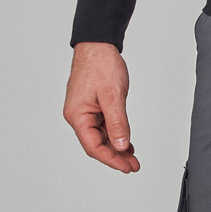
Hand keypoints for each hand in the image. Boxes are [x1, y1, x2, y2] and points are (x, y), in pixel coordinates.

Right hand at [64, 41, 139, 171]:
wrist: (98, 44)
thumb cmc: (100, 64)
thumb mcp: (113, 96)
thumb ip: (117, 123)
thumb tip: (122, 145)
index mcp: (77, 115)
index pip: (93, 147)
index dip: (111, 159)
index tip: (127, 167)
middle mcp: (78, 115)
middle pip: (96, 144)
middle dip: (116, 156)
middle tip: (133, 165)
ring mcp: (85, 110)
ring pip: (101, 136)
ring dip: (117, 147)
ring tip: (133, 157)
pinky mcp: (92, 105)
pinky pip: (103, 126)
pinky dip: (115, 134)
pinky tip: (127, 142)